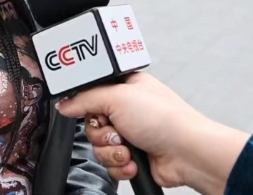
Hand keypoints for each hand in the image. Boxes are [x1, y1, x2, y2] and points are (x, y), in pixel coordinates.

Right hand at [57, 72, 249, 194]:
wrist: (187, 152)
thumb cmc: (165, 118)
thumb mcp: (118, 97)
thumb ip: (85, 99)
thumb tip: (65, 104)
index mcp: (125, 87)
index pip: (91, 93)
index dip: (87, 104)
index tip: (90, 110)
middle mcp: (127, 110)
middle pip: (91, 123)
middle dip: (102, 132)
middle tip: (117, 130)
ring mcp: (130, 134)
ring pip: (98, 146)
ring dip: (111, 150)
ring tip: (129, 147)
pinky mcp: (132, 157)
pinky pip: (110, 163)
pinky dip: (120, 164)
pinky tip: (134, 160)